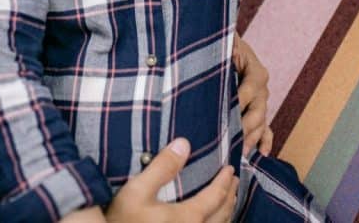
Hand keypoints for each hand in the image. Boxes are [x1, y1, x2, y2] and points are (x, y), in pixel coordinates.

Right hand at [106, 138, 238, 222]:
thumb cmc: (123, 221)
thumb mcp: (137, 191)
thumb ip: (161, 167)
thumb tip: (184, 143)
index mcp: (189, 217)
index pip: (215, 197)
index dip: (224, 182)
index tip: (230, 168)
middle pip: (222, 214)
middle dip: (230, 196)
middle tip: (234, 182)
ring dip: (227, 212)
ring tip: (228, 200)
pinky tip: (211, 221)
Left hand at [233, 35, 271, 155]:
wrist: (228, 46)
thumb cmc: (225, 45)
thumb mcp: (226, 45)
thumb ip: (227, 50)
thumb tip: (228, 51)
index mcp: (256, 71)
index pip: (249, 90)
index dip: (238, 102)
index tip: (224, 115)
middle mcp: (262, 88)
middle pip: (257, 111)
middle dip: (246, 127)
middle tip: (232, 141)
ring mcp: (261, 102)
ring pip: (260, 122)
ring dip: (252, 137)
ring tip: (242, 151)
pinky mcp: (257, 111)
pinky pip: (266, 129)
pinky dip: (265, 141)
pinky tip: (262, 153)